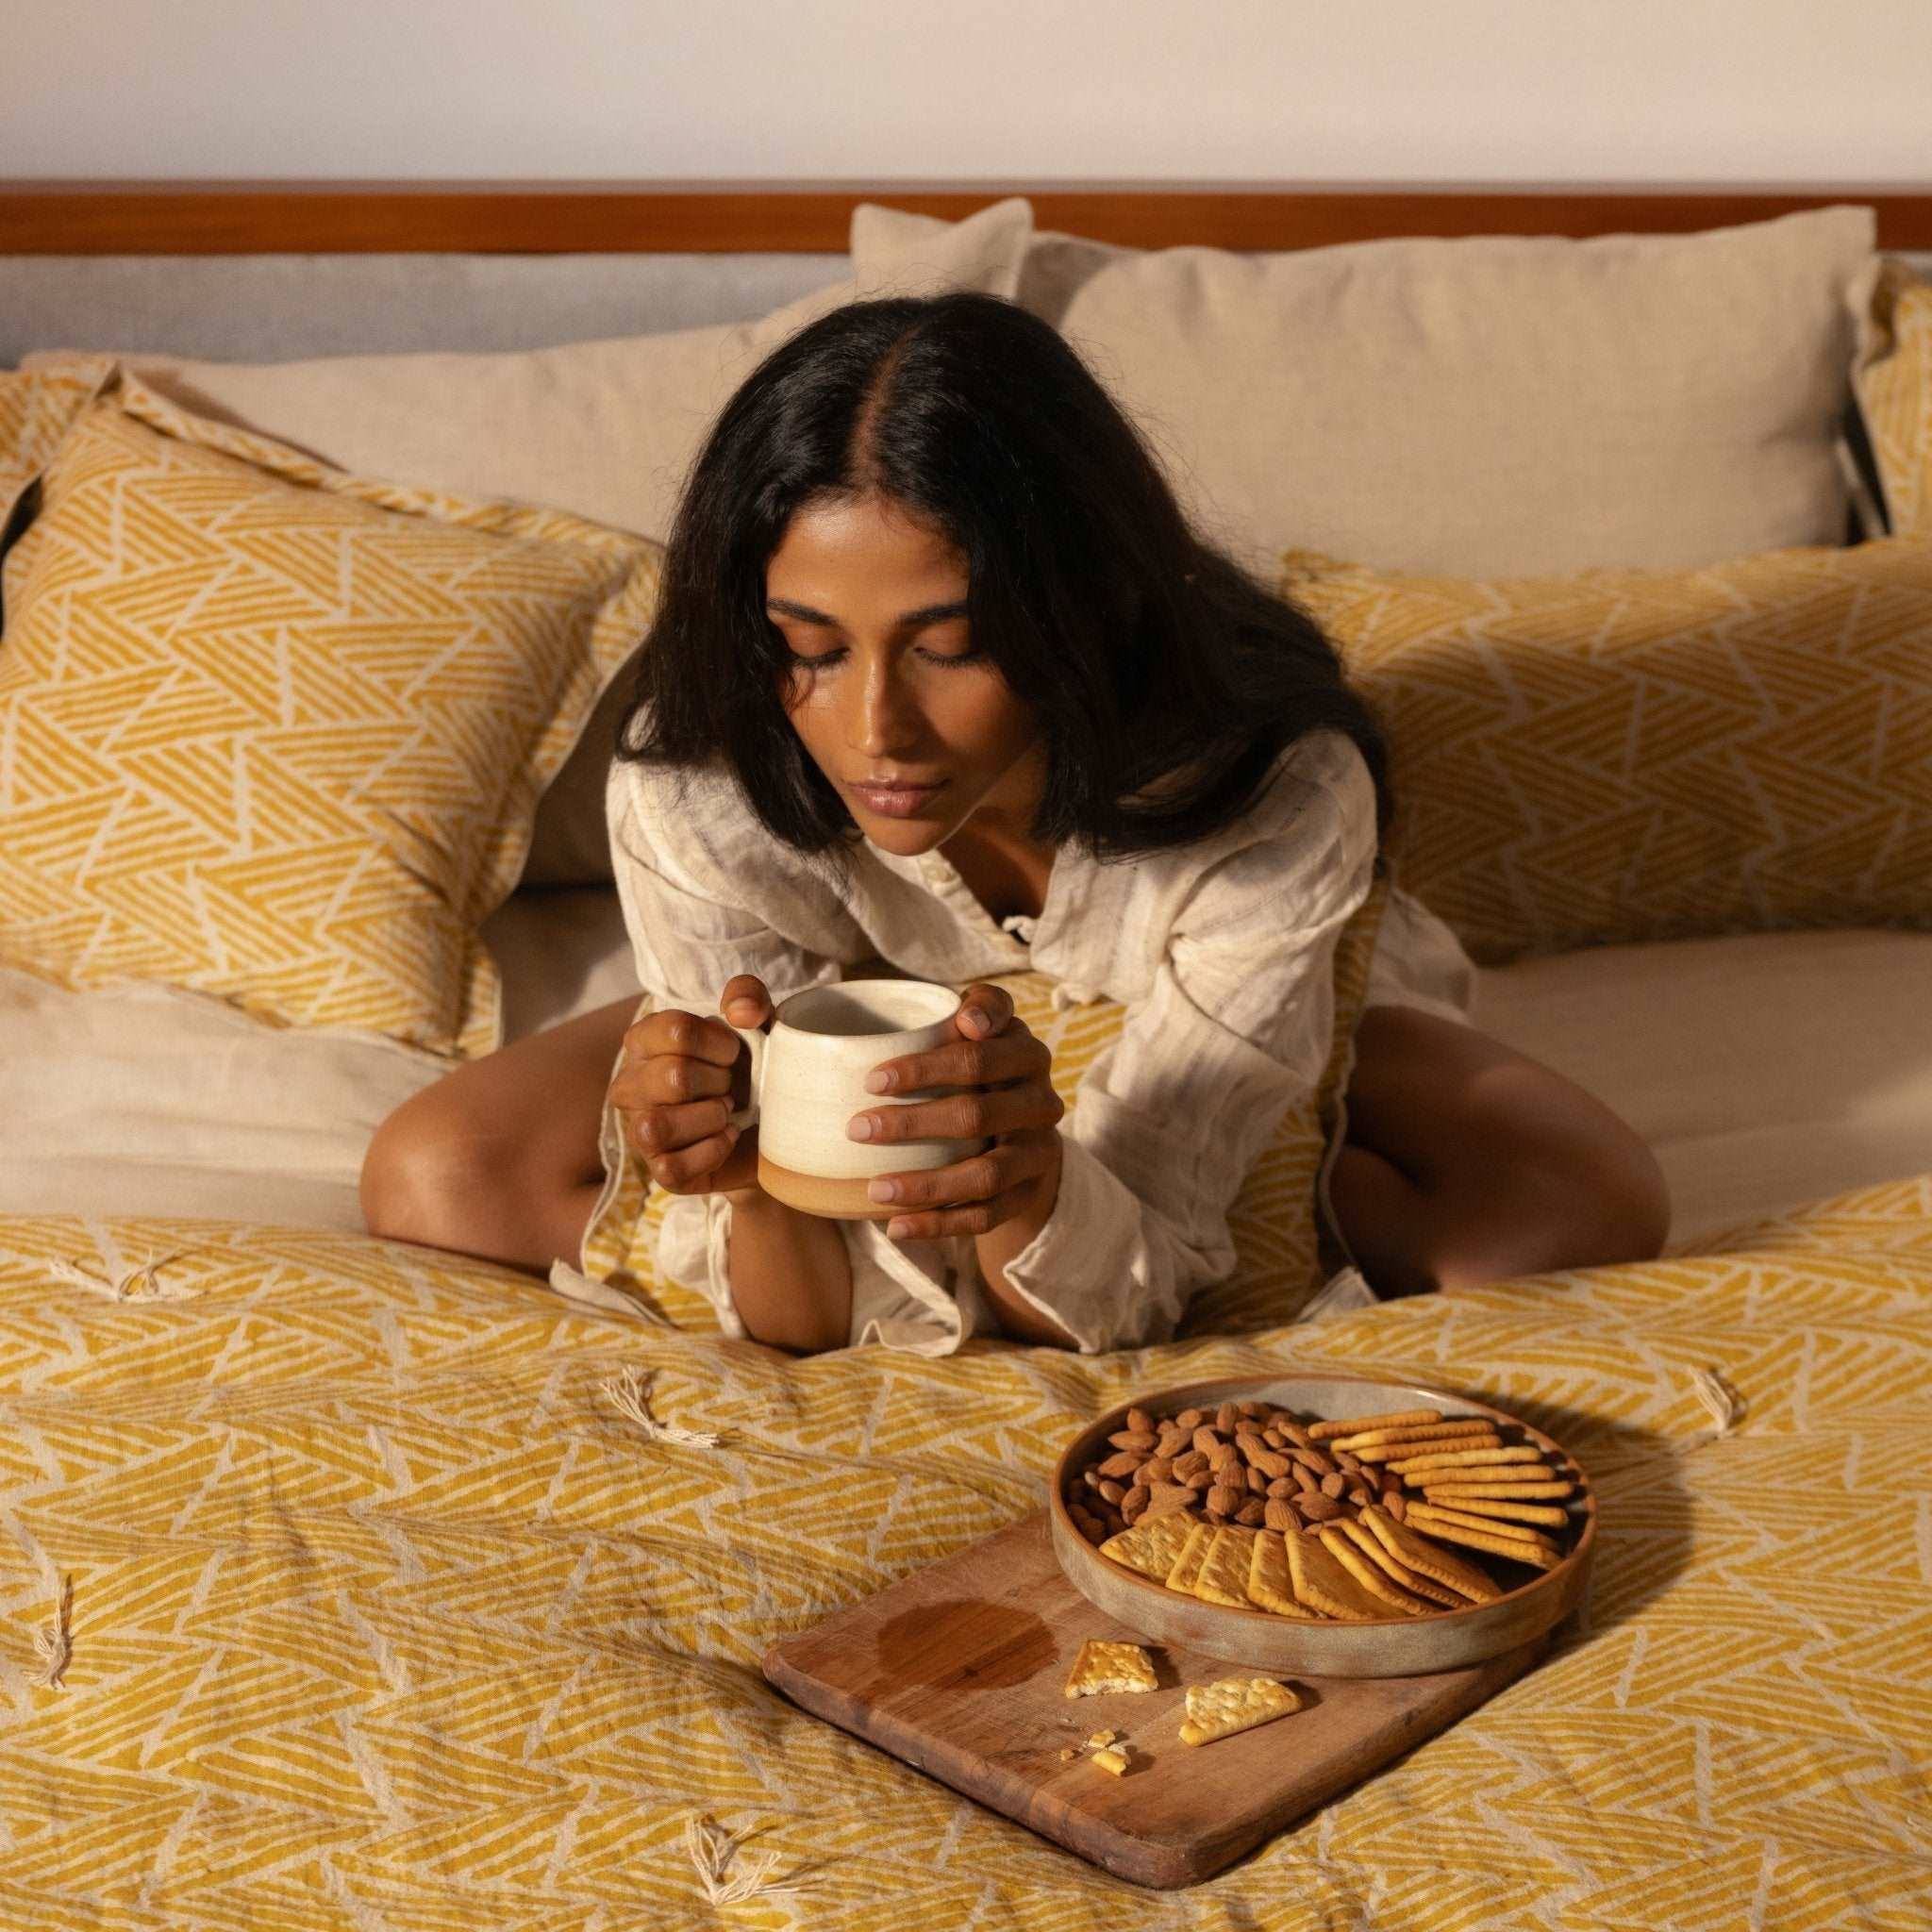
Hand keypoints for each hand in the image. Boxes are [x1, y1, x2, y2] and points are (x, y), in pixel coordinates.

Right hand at [607, 974, 771, 1196]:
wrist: (775, 1129)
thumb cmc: (753, 1066)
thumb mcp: (758, 1022)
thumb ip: (747, 996)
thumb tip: (741, 1011)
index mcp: (645, 1041)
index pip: (675, 1029)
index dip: (719, 1042)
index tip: (734, 1052)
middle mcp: (630, 1085)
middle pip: (673, 1078)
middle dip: (719, 1082)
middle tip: (732, 1086)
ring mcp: (639, 1130)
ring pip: (656, 1126)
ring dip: (708, 1118)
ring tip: (727, 1112)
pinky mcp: (660, 1171)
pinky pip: (672, 1168)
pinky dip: (711, 1151)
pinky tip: (728, 1138)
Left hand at [848, 982, 1064, 1239]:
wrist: (1026, 1117)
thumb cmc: (983, 1058)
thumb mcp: (983, 1021)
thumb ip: (978, 1006)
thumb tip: (966, 1020)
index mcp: (1027, 1054)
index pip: (978, 1058)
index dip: (926, 1068)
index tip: (872, 1080)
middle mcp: (1041, 1103)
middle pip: (978, 1116)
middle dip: (912, 1125)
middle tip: (857, 1129)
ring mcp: (1038, 1152)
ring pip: (985, 1176)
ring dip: (926, 1186)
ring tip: (874, 1189)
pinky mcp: (1027, 1193)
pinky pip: (986, 1217)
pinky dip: (939, 1225)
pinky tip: (896, 1226)